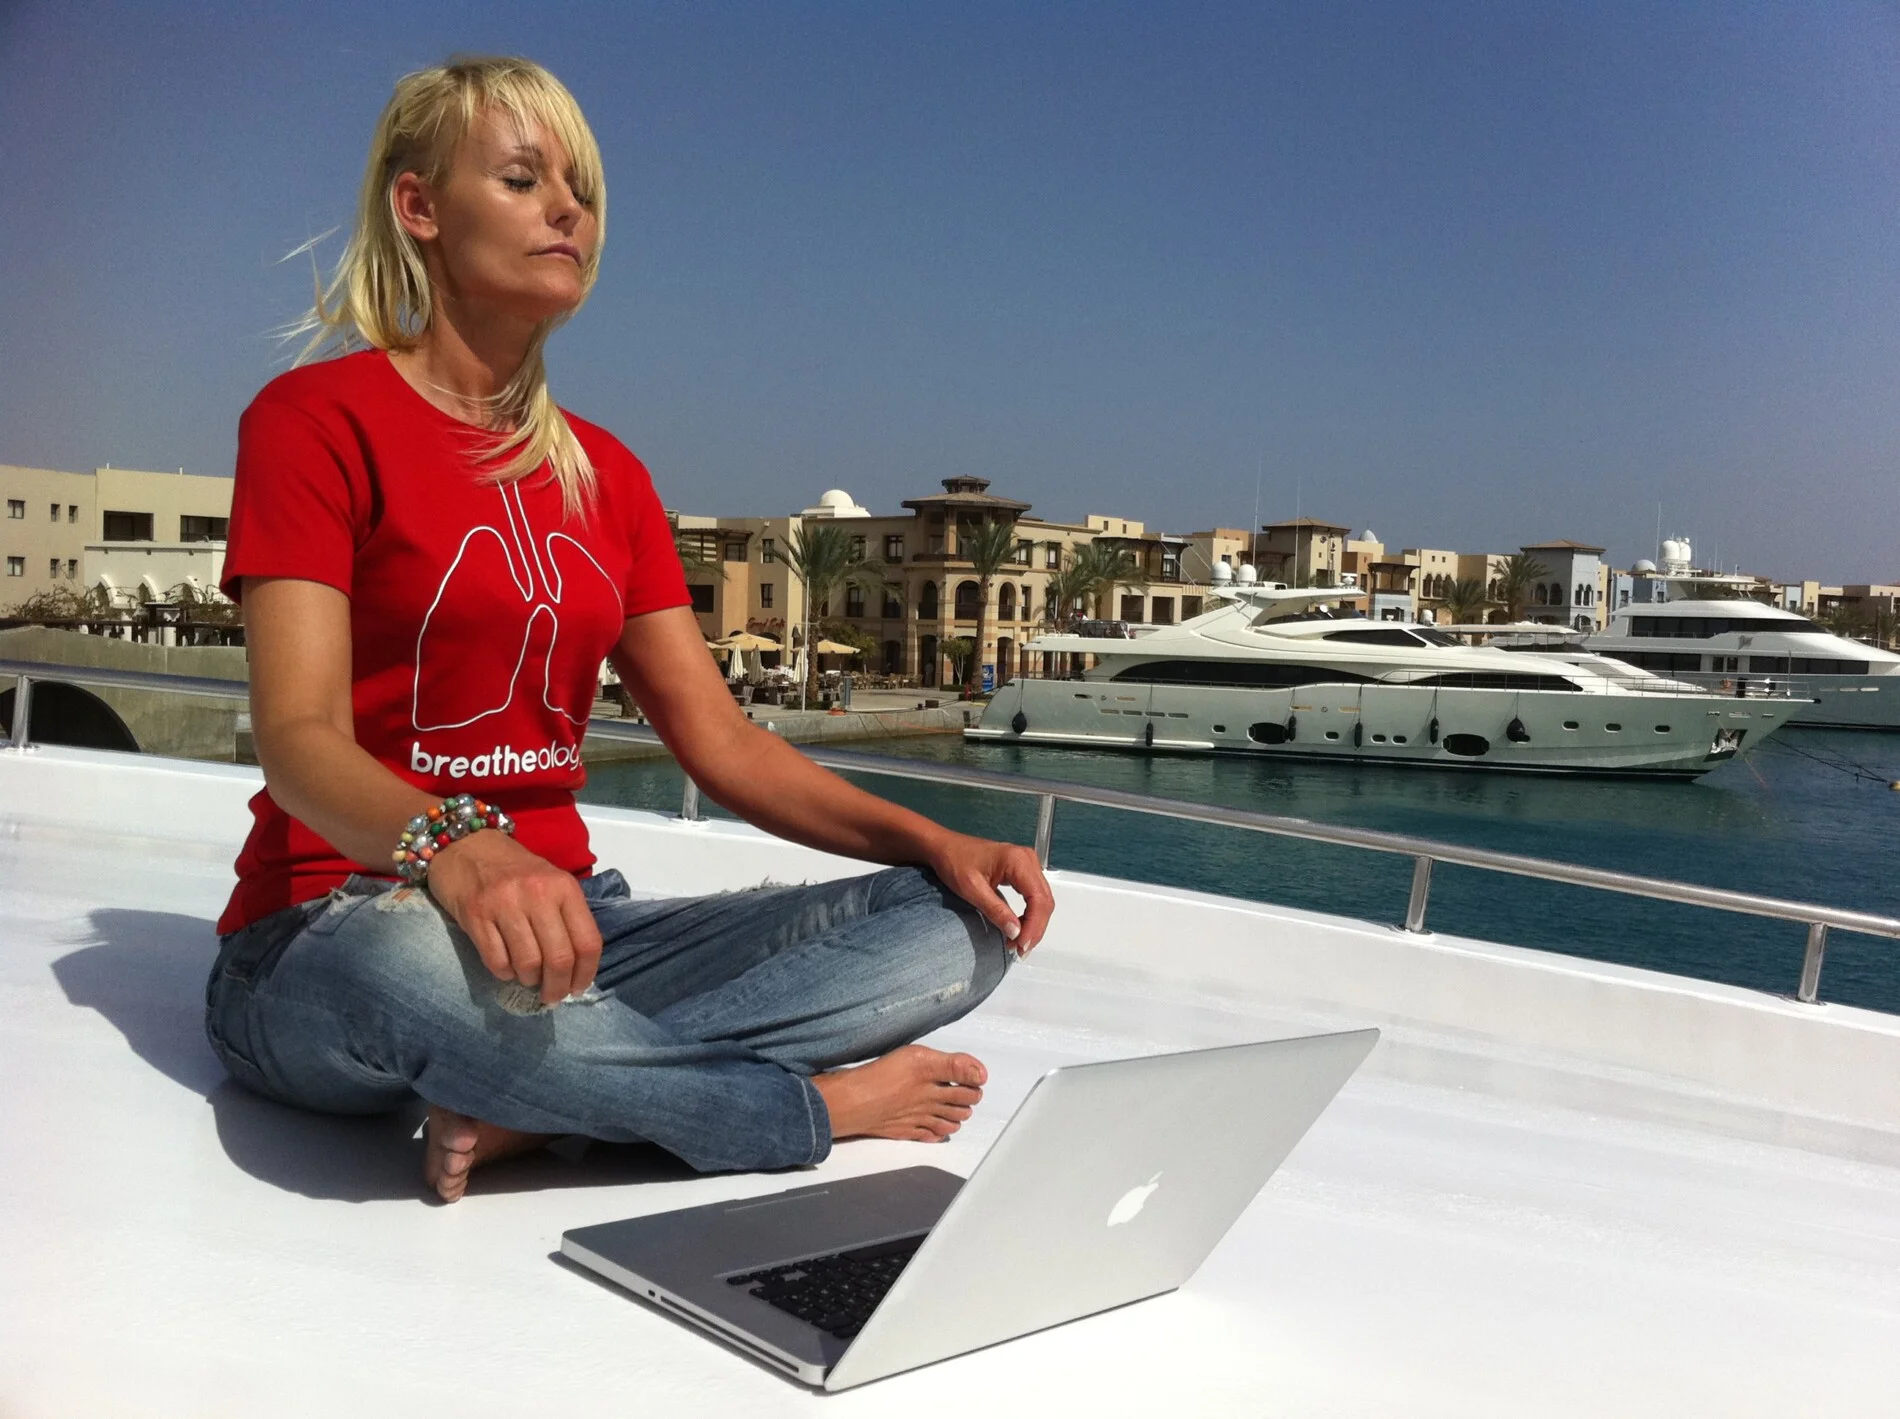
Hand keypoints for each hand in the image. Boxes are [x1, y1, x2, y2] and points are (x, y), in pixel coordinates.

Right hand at [423, 829, 603, 1004]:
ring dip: (529, 980)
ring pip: (528, 964)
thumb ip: (566, 916)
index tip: (578, 988)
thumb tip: (577, 966)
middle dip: (557, 987)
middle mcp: (538, 894)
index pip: (588, 942)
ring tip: (528, 977)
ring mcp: (505, 904)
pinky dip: (504, 974)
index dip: (586, 974)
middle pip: (559, 958)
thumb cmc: (514, 868)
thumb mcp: (550, 882)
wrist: (465, 843)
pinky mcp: (475, 915)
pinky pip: (497, 961)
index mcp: (564, 887)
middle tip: (552, 996)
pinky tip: (506, 968)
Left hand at [925, 832, 1054, 955]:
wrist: (944, 847)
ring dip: (1034, 924)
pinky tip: (1019, 928)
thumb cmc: (954, 861)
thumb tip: (1016, 932)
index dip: (1034, 926)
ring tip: (1018, 943)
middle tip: (1020, 950)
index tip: (1021, 945)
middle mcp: (1028, 860)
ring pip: (1042, 900)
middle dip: (1035, 928)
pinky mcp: (1022, 870)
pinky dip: (1030, 915)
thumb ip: (996, 911)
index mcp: (1018, 861)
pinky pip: (1034, 896)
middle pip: (1044, 901)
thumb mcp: (972, 889)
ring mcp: (1027, 864)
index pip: (1038, 899)